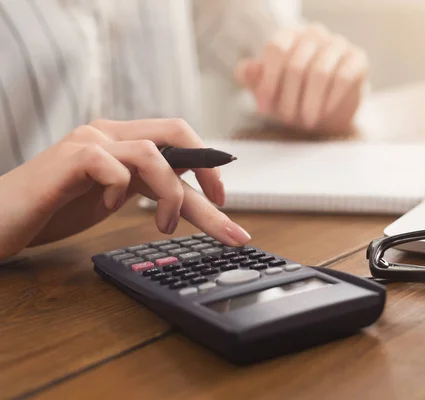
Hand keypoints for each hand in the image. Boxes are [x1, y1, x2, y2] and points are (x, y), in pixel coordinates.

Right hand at [0, 118, 250, 259]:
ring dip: (170, 194)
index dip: (209, 166)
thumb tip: (186, 194)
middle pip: (177, 134)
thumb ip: (145, 187)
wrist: (0, 219)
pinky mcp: (69, 159)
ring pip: (154, 153)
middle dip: (208, 170)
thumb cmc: (54, 208)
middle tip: (220, 206)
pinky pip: (113, 166)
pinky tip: (109, 208)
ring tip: (163, 225)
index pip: (180, 142)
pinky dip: (120, 191)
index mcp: (124, 142)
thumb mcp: (113, 197)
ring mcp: (89, 143)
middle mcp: (111, 135)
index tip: (224, 200)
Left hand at [235, 24, 367, 133]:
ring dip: (309, 103)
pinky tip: (323, 113)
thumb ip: (253, 77)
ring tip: (305, 121)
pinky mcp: (357, 58)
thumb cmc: (293, 95)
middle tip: (287, 120)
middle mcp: (314, 34)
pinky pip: (343, 78)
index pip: (276, 49)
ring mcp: (338, 44)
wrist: (326, 109)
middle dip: (288, 99)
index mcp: (289, 35)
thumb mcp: (268, 89)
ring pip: (320, 73)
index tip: (263, 108)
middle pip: (296, 65)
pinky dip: (330, 100)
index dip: (268, 81)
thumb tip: (245, 70)